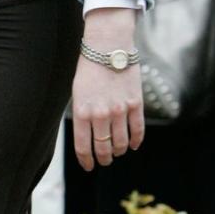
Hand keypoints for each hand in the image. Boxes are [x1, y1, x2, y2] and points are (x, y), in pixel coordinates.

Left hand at [72, 7, 144, 171]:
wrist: (108, 47)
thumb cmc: (89, 69)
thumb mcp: (77, 93)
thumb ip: (82, 115)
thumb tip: (87, 137)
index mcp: (82, 111)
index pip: (83, 146)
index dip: (86, 160)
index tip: (89, 166)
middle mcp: (100, 113)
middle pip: (103, 148)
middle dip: (103, 158)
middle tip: (104, 161)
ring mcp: (120, 110)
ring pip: (120, 142)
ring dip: (118, 151)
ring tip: (116, 152)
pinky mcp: (136, 103)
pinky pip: (137, 130)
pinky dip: (135, 141)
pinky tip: (132, 145)